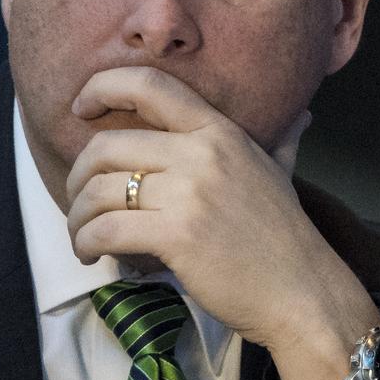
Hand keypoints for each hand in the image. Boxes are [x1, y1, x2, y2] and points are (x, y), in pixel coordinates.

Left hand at [65, 67, 379, 379]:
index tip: (81, 108)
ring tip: (82, 237)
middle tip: (79, 204)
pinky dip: (85, 243)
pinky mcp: (177, 235)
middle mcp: (202, 154)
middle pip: (106, 146)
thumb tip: (301, 116)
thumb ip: (281, 140)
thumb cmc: (284, 239)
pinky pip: (105, 230)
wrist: (303, 293)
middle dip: (77, 178)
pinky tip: (90, 255)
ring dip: (77, 218)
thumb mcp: (279, 174)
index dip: (102, 87)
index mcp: (219, 131)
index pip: (149, 85)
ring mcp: (190, 194)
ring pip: (98, 191)